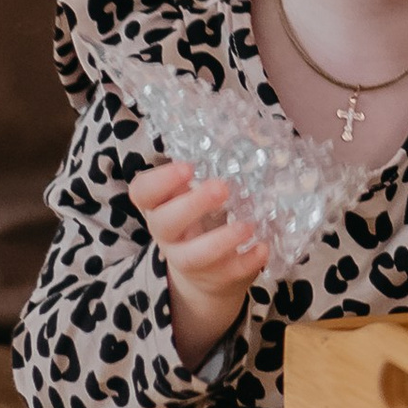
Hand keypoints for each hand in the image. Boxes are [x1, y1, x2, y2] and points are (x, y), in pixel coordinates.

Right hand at [129, 160, 263, 374]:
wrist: (208, 272)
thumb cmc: (205, 217)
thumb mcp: (199, 192)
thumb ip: (216, 166)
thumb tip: (255, 129)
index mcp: (163, 205)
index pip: (143, 193)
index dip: (160, 181)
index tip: (187, 166)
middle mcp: (170, 234)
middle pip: (165, 223)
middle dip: (192, 205)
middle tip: (222, 187)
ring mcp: (189, 259)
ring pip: (194, 255)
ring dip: (221, 240)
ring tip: (247, 225)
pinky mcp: (215, 277)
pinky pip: (227, 273)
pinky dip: (247, 261)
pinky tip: (263, 248)